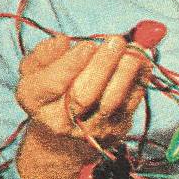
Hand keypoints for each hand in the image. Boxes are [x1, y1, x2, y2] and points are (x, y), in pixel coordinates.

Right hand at [15, 35, 149, 178]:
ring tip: (134, 48)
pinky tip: (144, 60)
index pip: (52, 84)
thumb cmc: (53, 90)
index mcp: (35, 100)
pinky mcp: (117, 129)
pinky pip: (131, 102)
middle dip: (102, 65)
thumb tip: (62, 41)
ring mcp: (91, 129)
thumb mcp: (38, 69)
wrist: (65, 137)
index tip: (88, 45)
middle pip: (83, 95)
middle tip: (116, 41)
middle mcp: (61, 121)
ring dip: (126, 72)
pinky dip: (140, 79)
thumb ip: (45, 53)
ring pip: (111, 102)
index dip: (70, 64)